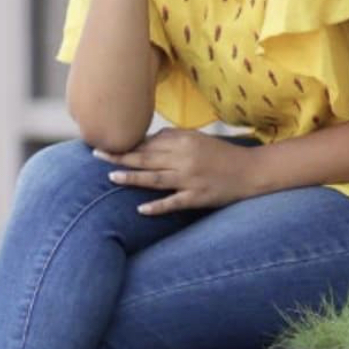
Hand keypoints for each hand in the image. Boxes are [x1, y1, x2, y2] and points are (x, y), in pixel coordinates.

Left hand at [93, 129, 255, 213]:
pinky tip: (141, 210)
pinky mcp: (198, 197)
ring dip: (133, 178)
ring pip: (156, 179)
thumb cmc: (221, 155)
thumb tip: (145, 141)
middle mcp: (185, 159)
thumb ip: (172, 139)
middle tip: (97, 154)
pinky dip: (158, 206)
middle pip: (147, 158)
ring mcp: (191, 180)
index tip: (106, 143)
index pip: (148, 143)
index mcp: (184, 142)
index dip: (126, 144)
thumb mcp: (197, 140)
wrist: (250, 172)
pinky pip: (174, 202)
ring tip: (112, 178)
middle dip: (121, 157)